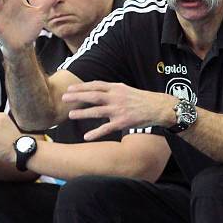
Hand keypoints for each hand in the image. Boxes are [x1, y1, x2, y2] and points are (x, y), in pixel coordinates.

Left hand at [62, 81, 176, 140]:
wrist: (158, 108)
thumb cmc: (142, 99)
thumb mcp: (126, 90)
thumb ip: (112, 90)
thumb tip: (98, 91)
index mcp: (116, 88)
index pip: (95, 85)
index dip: (82, 87)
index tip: (70, 89)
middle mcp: (116, 97)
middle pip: (93, 96)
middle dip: (78, 96)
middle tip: (64, 98)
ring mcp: (119, 110)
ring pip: (97, 111)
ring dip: (83, 113)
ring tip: (71, 115)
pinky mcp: (123, 122)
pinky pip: (106, 128)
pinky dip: (96, 133)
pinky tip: (87, 137)